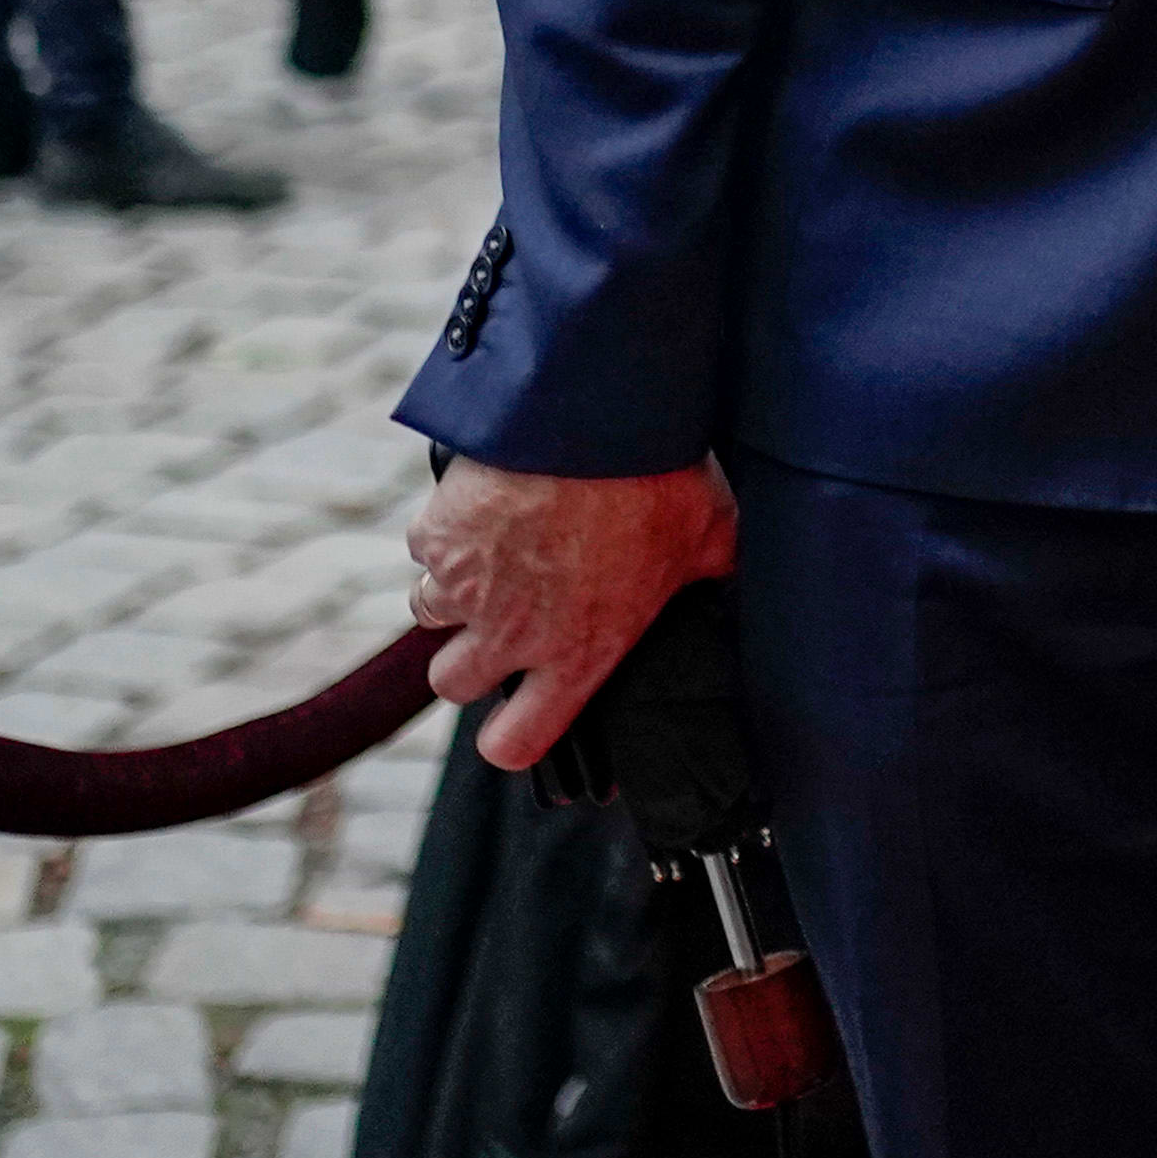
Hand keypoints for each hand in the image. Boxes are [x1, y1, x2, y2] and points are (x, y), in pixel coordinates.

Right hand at [405, 458, 738, 773]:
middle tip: (500, 621)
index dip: (511, 737)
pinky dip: (447, 528)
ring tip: (495, 555)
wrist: (593, 416)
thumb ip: (708, 571)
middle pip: (453, 683)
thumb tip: (730, 572)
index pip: (518, 742)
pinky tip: (485, 503)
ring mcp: (464, 586)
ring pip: (429, 613)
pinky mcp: (435, 535)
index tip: (515, 721)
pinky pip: (426, 545)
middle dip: (468, 658)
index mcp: (578, 652)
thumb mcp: (708, 536)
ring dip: (453, 592)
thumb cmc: (659, 478)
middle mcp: (511, 633)